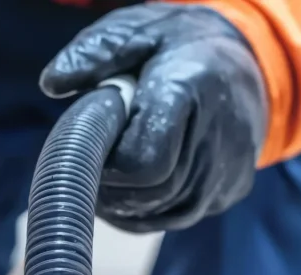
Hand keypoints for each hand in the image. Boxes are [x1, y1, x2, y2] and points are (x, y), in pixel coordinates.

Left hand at [40, 3, 267, 232]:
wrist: (248, 63)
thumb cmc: (181, 46)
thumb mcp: (137, 30)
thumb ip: (94, 53)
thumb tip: (51, 83)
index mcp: (190, 91)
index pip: (141, 163)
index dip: (107, 162)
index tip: (96, 140)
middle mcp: (217, 140)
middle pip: (147, 193)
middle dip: (110, 182)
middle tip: (98, 153)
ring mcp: (227, 173)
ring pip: (157, 213)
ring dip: (123, 198)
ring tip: (114, 162)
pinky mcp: (230, 192)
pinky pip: (173, 218)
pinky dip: (143, 208)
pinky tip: (133, 181)